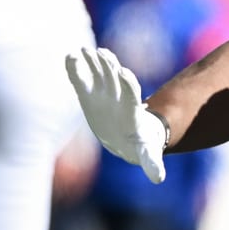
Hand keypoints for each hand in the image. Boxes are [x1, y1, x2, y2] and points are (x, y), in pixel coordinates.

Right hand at [65, 47, 167, 183]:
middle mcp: (119, 97)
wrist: (127, 137)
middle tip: (102, 53)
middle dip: (109, 67)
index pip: (131, 93)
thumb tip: (159, 178)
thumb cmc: (139, 145)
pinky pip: (81, 79)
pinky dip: (75, 69)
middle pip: (115, 78)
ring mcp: (104, 93)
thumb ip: (151, 162)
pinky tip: (69, 56)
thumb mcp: (147, 155)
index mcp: (132, 111)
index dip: (128, 84)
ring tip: (85, 51)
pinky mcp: (89, 94)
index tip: (123, 73)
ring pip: (99, 74)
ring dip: (94, 63)